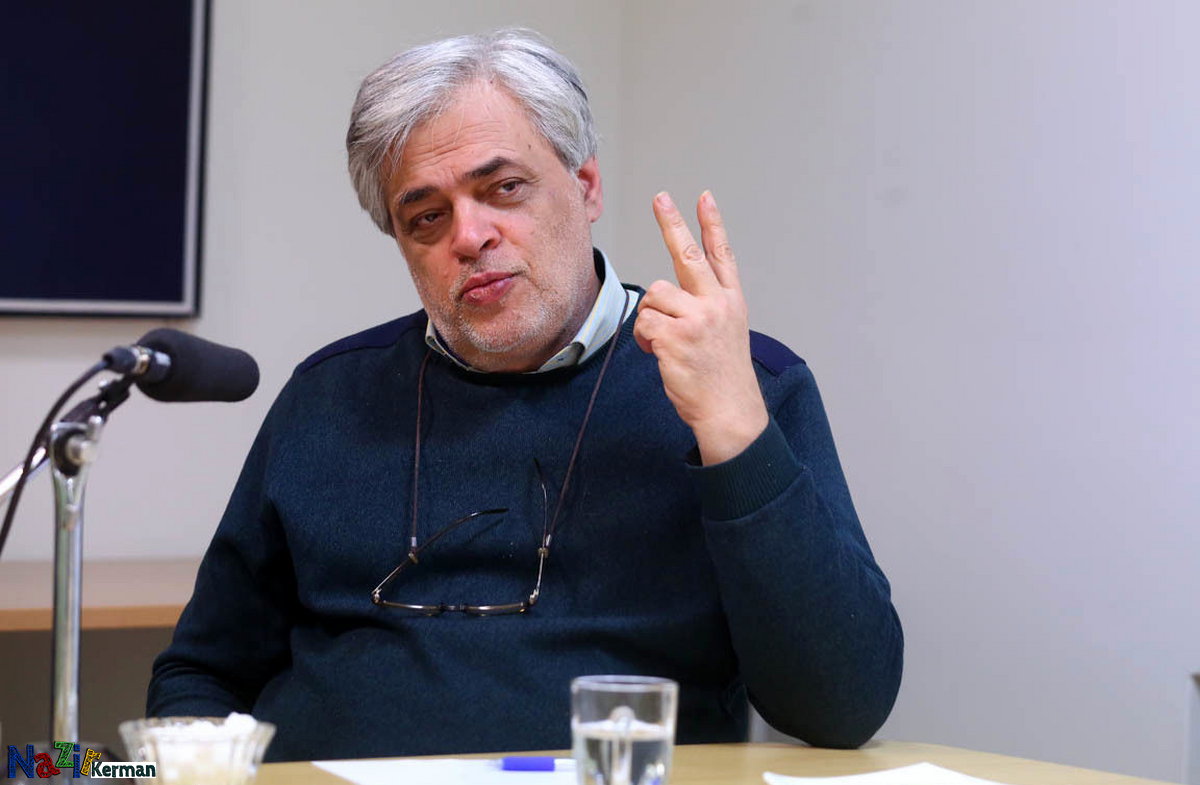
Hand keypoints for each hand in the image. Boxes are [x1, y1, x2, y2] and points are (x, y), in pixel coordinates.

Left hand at [634, 191, 769, 464]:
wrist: (730, 411)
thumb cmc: (722, 376)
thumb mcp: (727, 332)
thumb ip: (706, 307)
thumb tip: (666, 296)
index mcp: (731, 301)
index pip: (722, 254)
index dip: (712, 224)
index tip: (704, 197)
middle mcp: (716, 304)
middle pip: (688, 255)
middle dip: (672, 224)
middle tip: (660, 198)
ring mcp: (697, 319)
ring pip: (654, 295)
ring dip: (650, 317)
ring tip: (663, 340)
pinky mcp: (675, 336)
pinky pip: (644, 322)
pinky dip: (644, 338)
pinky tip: (658, 353)